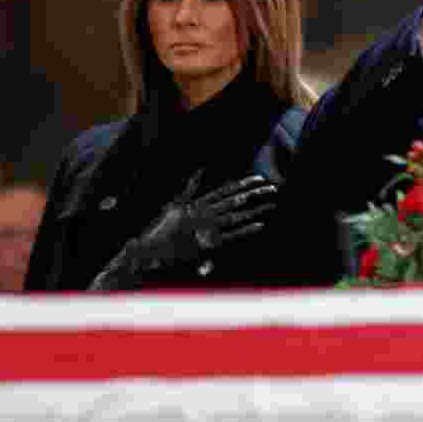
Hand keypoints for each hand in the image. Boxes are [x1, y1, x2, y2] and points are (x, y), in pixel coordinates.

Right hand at [88, 171, 277, 290]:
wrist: (149, 250)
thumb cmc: (161, 229)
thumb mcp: (174, 205)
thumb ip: (189, 189)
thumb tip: (200, 170)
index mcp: (197, 203)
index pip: (225, 190)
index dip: (243, 184)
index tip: (259, 178)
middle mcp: (203, 213)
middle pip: (234, 200)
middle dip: (254, 194)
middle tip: (273, 188)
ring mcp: (206, 228)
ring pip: (236, 216)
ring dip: (255, 210)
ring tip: (271, 204)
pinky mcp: (207, 244)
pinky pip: (231, 236)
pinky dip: (246, 230)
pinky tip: (260, 225)